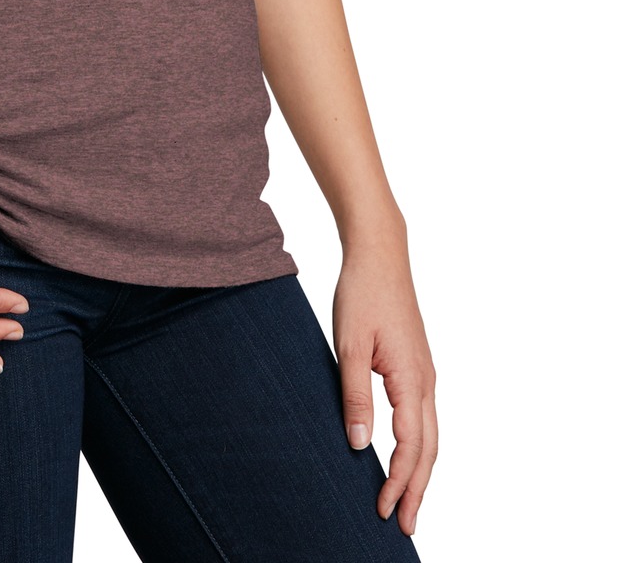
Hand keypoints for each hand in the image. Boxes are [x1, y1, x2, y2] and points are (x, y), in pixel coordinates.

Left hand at [332, 233, 437, 538]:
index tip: (384, 511)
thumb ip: (354, 396)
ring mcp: (425, 373)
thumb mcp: (349, 346)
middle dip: (418, 489)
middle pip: (429, 449)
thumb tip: (359, 445)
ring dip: (420, 470)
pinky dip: (418, 445)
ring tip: (407, 500)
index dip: (399, 482)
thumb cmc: (362, 294)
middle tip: (404, 525)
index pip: (410, 446)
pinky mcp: (417, 365)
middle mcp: (425, 380)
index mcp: (411, 378)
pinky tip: (406, 454)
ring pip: (430, 435)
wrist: (379, 254)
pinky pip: (423, 416)